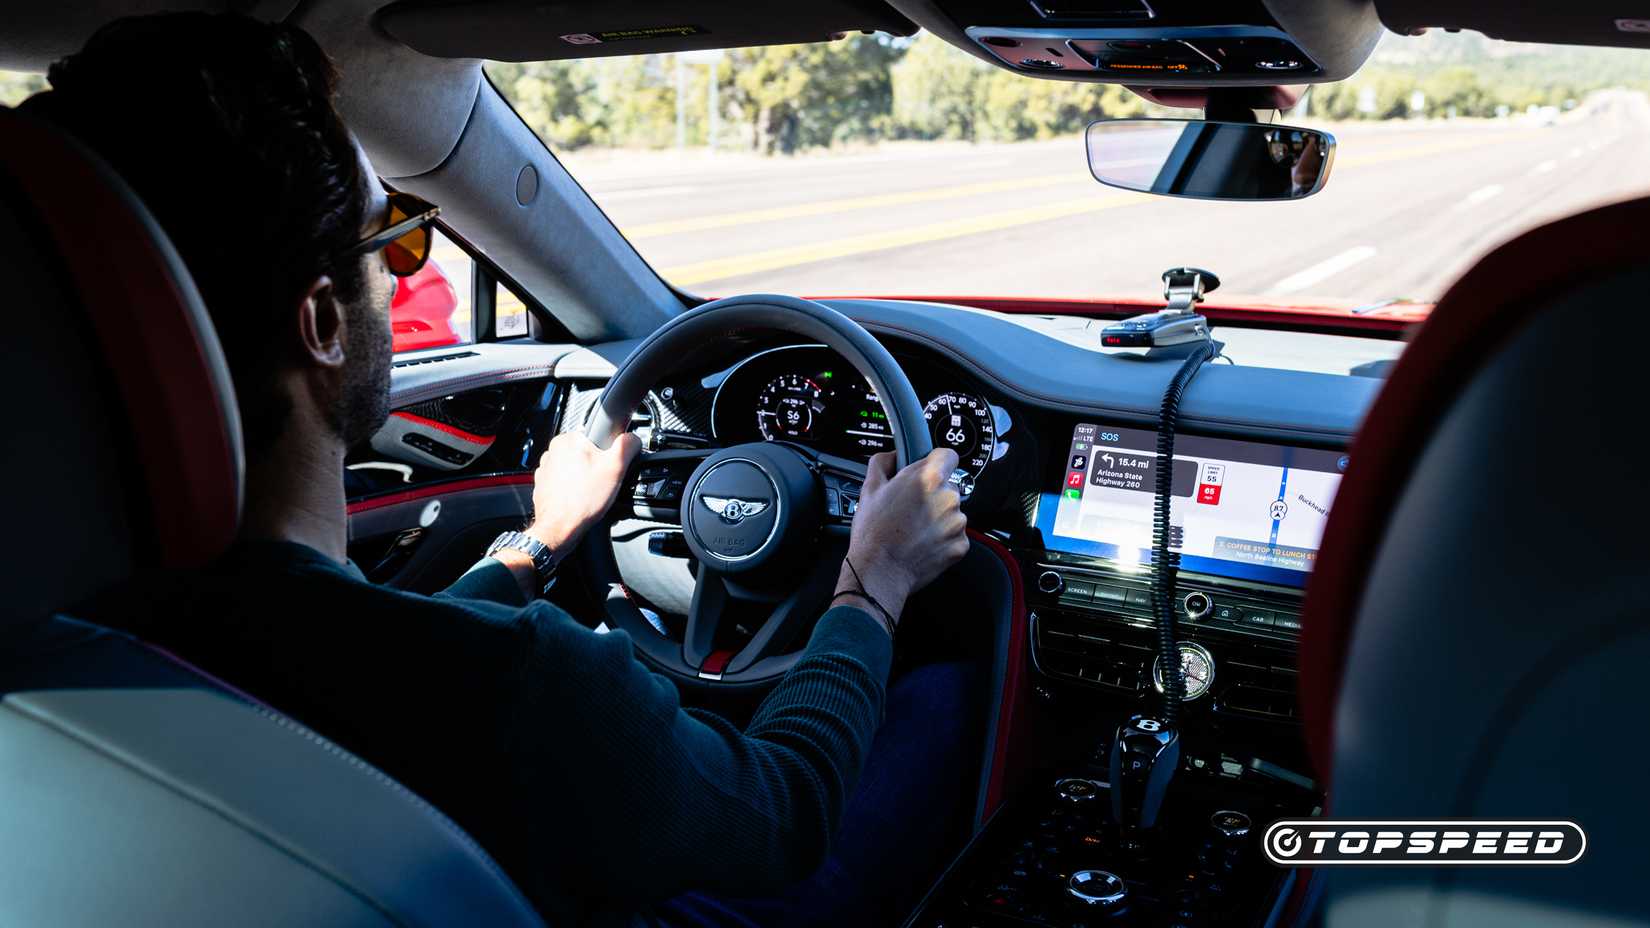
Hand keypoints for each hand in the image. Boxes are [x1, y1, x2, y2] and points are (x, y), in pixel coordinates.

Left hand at [524, 431, 641, 554]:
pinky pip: (567, 482)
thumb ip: (627, 446)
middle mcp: (554, 451)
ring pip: (577, 469)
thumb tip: (633, 439)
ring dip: (586, 479)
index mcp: (568, 439)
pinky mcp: (546, 485)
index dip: (609, 453)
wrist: (559, 529)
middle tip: (602, 484)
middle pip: (588, 454)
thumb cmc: (582, 501)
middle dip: (598, 468)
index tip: (609, 468)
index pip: (598, 437)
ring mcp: (547, 468)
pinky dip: (575, 489)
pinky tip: (581, 499)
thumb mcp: (616, 468)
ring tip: (591, 493)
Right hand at [836, 448, 968, 630]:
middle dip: (933, 494)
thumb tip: (892, 455)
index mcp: (929, 478)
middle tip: (911, 508)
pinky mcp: (960, 545)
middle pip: (948, 486)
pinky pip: (955, 535)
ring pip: (952, 512)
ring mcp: (957, 523)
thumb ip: (883, 462)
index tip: (929, 470)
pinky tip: (922, 543)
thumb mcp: (869, 488)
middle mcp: (948, 498)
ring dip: (938, 517)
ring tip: (914, 529)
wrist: (880, 571)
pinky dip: (942, 538)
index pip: (948, 455)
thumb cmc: (874, 532)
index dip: (937, 461)